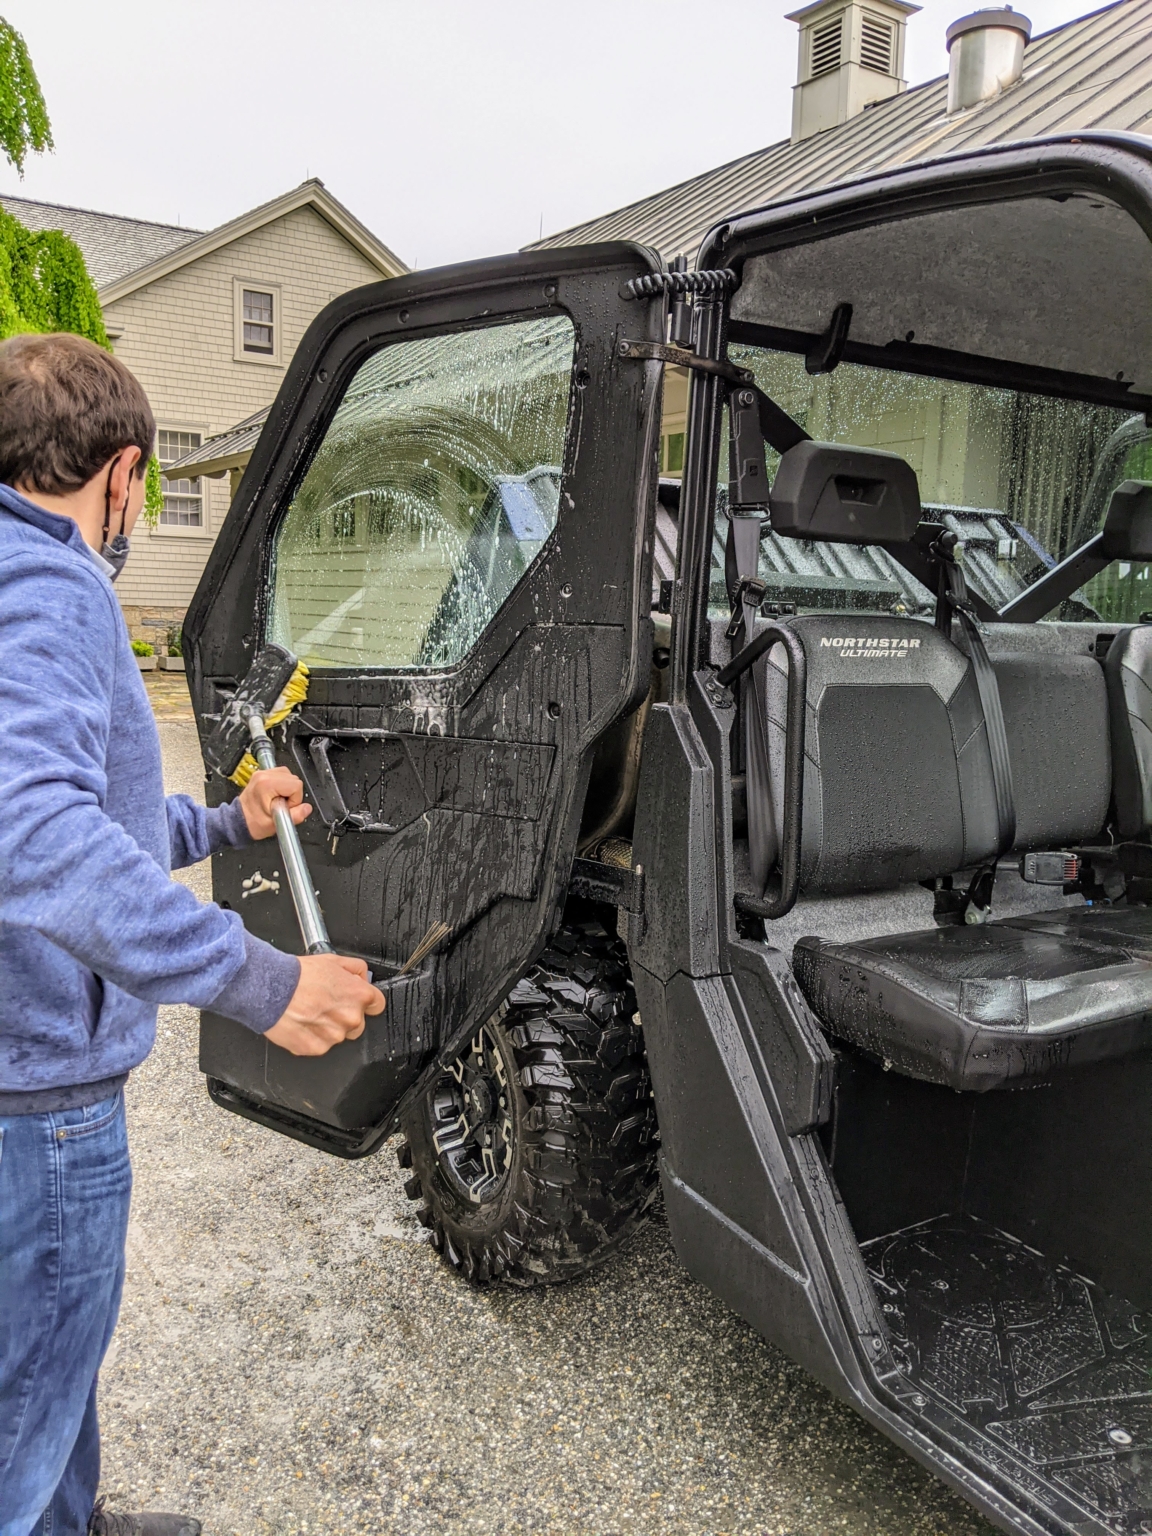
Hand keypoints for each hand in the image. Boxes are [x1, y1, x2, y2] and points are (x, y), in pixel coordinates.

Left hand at [238, 766, 311, 839]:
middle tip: (280, 805)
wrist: (238, 821)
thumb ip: (295, 816)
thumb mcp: (275, 824)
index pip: (296, 785)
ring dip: (288, 789)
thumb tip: (307, 808)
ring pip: (289, 775)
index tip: (284, 808)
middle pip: (293, 779)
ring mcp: (262, 773)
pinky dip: (283, 785)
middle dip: (292, 794)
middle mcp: (264, 775)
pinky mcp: (263, 774)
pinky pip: (282, 775)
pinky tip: (276, 795)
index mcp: (266, 784)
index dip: (295, 799)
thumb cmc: (252, 823)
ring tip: (278, 800)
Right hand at [264, 954, 385, 1056]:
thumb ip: (355, 969)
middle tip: (325, 1004)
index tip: (356, 1000)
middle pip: (357, 1023)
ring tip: (310, 1012)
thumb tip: (362, 976)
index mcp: (359, 996)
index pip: (378, 1005)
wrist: (270, 989)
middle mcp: (351, 1018)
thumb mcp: (333, 960)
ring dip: (328, 1027)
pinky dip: (312, 1037)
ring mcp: (334, 1036)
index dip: (366, 1001)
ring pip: (338, 1035)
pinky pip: (320, 1045)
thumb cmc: (297, 975)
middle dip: (344, 1015)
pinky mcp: (316, 1048)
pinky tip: (302, 1022)